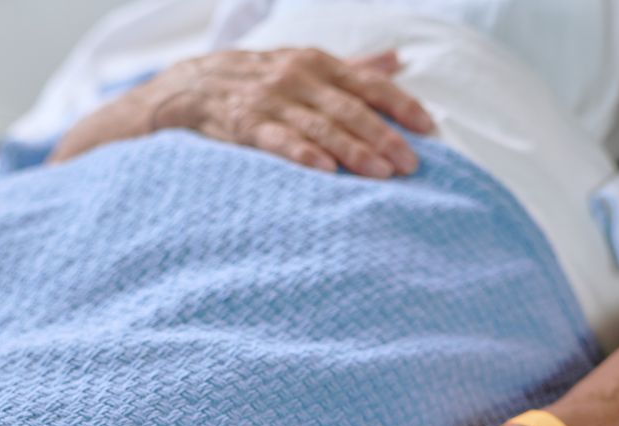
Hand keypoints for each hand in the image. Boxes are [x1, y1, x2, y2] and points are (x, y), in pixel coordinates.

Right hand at [52, 47, 433, 176]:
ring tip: (382, 174)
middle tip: (411, 164)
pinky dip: (301, 153)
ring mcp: (269, 99)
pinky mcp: (243, 123)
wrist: (188, 88)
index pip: (369, 83)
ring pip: (320, 126)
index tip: (430, 129)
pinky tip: (324, 170)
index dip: (401, 105)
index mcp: (318, 63)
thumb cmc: (260, 82)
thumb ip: (353, 68)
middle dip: (383, 136)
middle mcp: (297, 76)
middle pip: (350, 108)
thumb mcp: (306, 66)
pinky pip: (277, 139)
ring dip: (353, 150)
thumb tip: (398, 58)